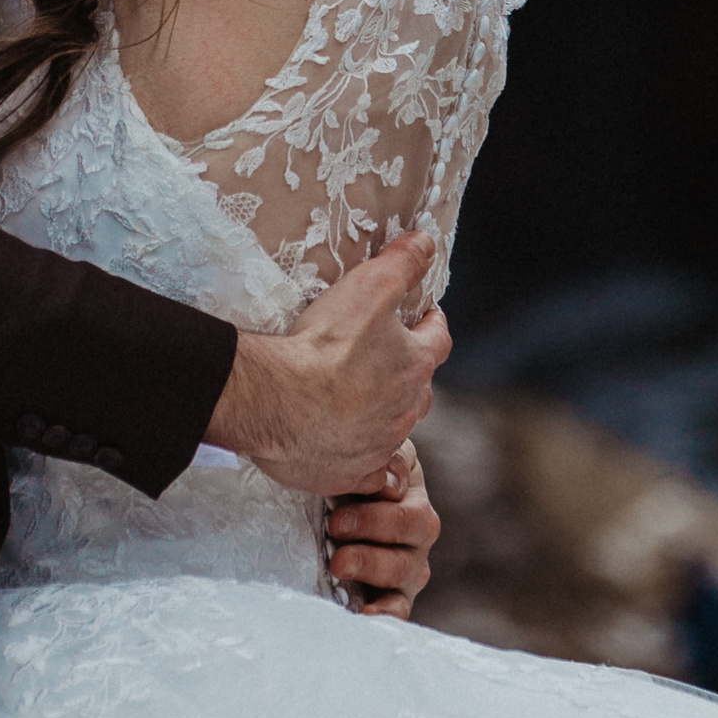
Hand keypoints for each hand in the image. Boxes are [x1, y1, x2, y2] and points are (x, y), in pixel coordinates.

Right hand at [206, 232, 448, 499]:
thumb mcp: (369, 287)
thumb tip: (427, 242)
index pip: (438, 340)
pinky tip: (358, 455)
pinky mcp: (353, 474)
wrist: (278, 401)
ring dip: (385, 413)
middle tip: (387, 358)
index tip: (426, 316)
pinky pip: (372, 472)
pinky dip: (370, 463)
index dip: (432, 325)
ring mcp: (380, 445)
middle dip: (408, 371)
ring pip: (395, 428)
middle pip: (419, 388)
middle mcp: (406, 410)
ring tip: (361, 400)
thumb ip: (402, 263)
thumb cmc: (324, 344)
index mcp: (414, 366)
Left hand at [324, 440, 438, 618]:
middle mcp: (418, 532)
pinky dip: (385, 612)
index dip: (378, 512)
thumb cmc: (343, 480)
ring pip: (405, 570)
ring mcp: (409, 566)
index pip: (409, 503)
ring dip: (371, 565)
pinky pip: (399, 608)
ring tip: (338, 562)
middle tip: (334, 527)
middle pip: (412, 532)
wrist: (325, 508)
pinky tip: (364, 613)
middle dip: (371, 529)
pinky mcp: (396, 596)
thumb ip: (385, 460)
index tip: (339, 515)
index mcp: (412, 494)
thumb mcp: (365, 458)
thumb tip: (391, 484)